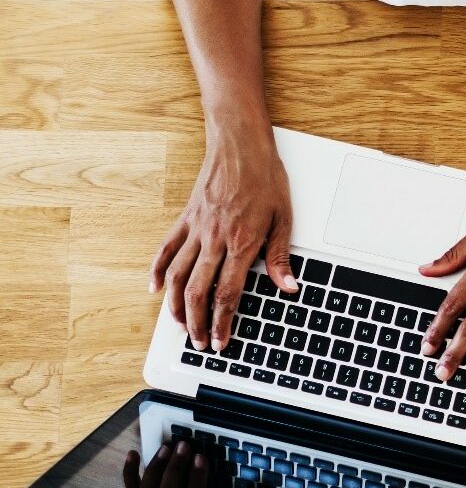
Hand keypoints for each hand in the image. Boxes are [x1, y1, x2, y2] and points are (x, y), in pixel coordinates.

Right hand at [149, 133, 295, 351]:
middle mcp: (215, 239)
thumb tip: (288, 286)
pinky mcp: (185, 218)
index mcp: (242, 242)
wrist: (240, 144)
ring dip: (175, 305)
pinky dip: (156, 270)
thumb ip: (280, 256)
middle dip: (197, 323)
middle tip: (199, 343)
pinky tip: (154, 289)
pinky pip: (166, 248)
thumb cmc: (265, 177)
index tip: (221, 341)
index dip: (223, 322)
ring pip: (176, 275)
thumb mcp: (284, 218)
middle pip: (198, 290)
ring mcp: (196, 229)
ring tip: (179, 326)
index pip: (228, 293)